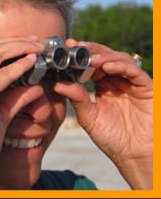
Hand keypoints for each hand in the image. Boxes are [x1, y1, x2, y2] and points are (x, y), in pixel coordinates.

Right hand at [0, 36, 44, 188]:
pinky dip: (20, 66)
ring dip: (19, 46)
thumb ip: (12, 97)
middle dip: (14, 41)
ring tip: (37, 47)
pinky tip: (33, 62)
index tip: (23, 44)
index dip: (3, 45)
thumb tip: (34, 86)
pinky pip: (2, 74)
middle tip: (35, 41)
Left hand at [53, 39, 152, 188]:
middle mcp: (117, 80)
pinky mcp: (146, 87)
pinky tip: (106, 66)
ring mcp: (131, 83)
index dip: (79, 56)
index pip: (91, 65)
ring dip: (104, 55)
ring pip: (119, 59)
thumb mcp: (89, 117)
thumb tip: (58, 84)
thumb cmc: (112, 137)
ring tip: (90, 58)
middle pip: (104, 56)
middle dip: (90, 50)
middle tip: (76, 46)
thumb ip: (77, 99)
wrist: (134, 156)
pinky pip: (134, 71)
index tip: (66, 49)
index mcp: (103, 85)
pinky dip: (120, 65)